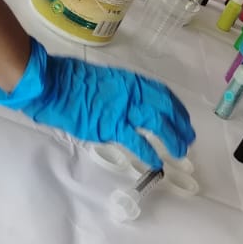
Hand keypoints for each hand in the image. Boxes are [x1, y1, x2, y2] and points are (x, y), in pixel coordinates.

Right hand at [0, 38, 194, 169]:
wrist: (54, 86)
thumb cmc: (72, 81)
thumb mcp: (104, 80)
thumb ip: (119, 91)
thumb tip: (128, 103)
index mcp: (130, 81)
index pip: (162, 93)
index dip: (176, 107)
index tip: (184, 118)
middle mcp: (132, 93)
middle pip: (165, 108)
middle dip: (180, 124)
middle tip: (188, 138)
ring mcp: (122, 109)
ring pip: (158, 123)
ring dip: (172, 138)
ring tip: (180, 152)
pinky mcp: (111, 126)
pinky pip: (136, 140)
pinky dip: (149, 152)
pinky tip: (157, 162)